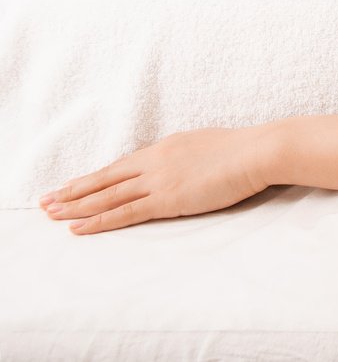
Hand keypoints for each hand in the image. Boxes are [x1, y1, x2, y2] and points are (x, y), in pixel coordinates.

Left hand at [38, 126, 275, 234]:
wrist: (257, 151)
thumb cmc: (242, 149)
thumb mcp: (205, 145)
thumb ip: (185, 156)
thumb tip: (181, 164)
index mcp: (164, 148)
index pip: (119, 166)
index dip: (93, 177)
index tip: (70, 184)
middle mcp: (153, 162)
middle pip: (104, 179)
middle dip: (72, 191)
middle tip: (46, 200)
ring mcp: (158, 180)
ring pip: (107, 196)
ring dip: (76, 206)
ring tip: (51, 214)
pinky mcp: (167, 199)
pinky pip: (124, 212)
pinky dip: (99, 220)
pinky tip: (78, 227)